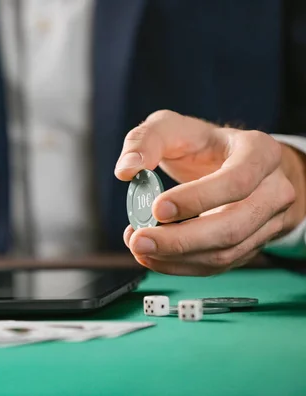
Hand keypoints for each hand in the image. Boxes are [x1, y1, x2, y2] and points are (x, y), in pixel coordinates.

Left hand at [115, 110, 305, 275]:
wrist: (234, 163)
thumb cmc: (203, 144)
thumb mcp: (172, 127)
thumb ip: (145, 140)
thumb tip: (126, 170)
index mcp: (259, 153)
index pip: (236, 181)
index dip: (197, 199)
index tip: (157, 208)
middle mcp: (273, 190)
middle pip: (233, 226)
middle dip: (181, 240)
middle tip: (139, 240)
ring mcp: (267, 222)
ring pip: (226, 253)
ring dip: (177, 257)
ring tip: (140, 246)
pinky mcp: (252, 244)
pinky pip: (218, 265)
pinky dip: (182, 265)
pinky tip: (154, 256)